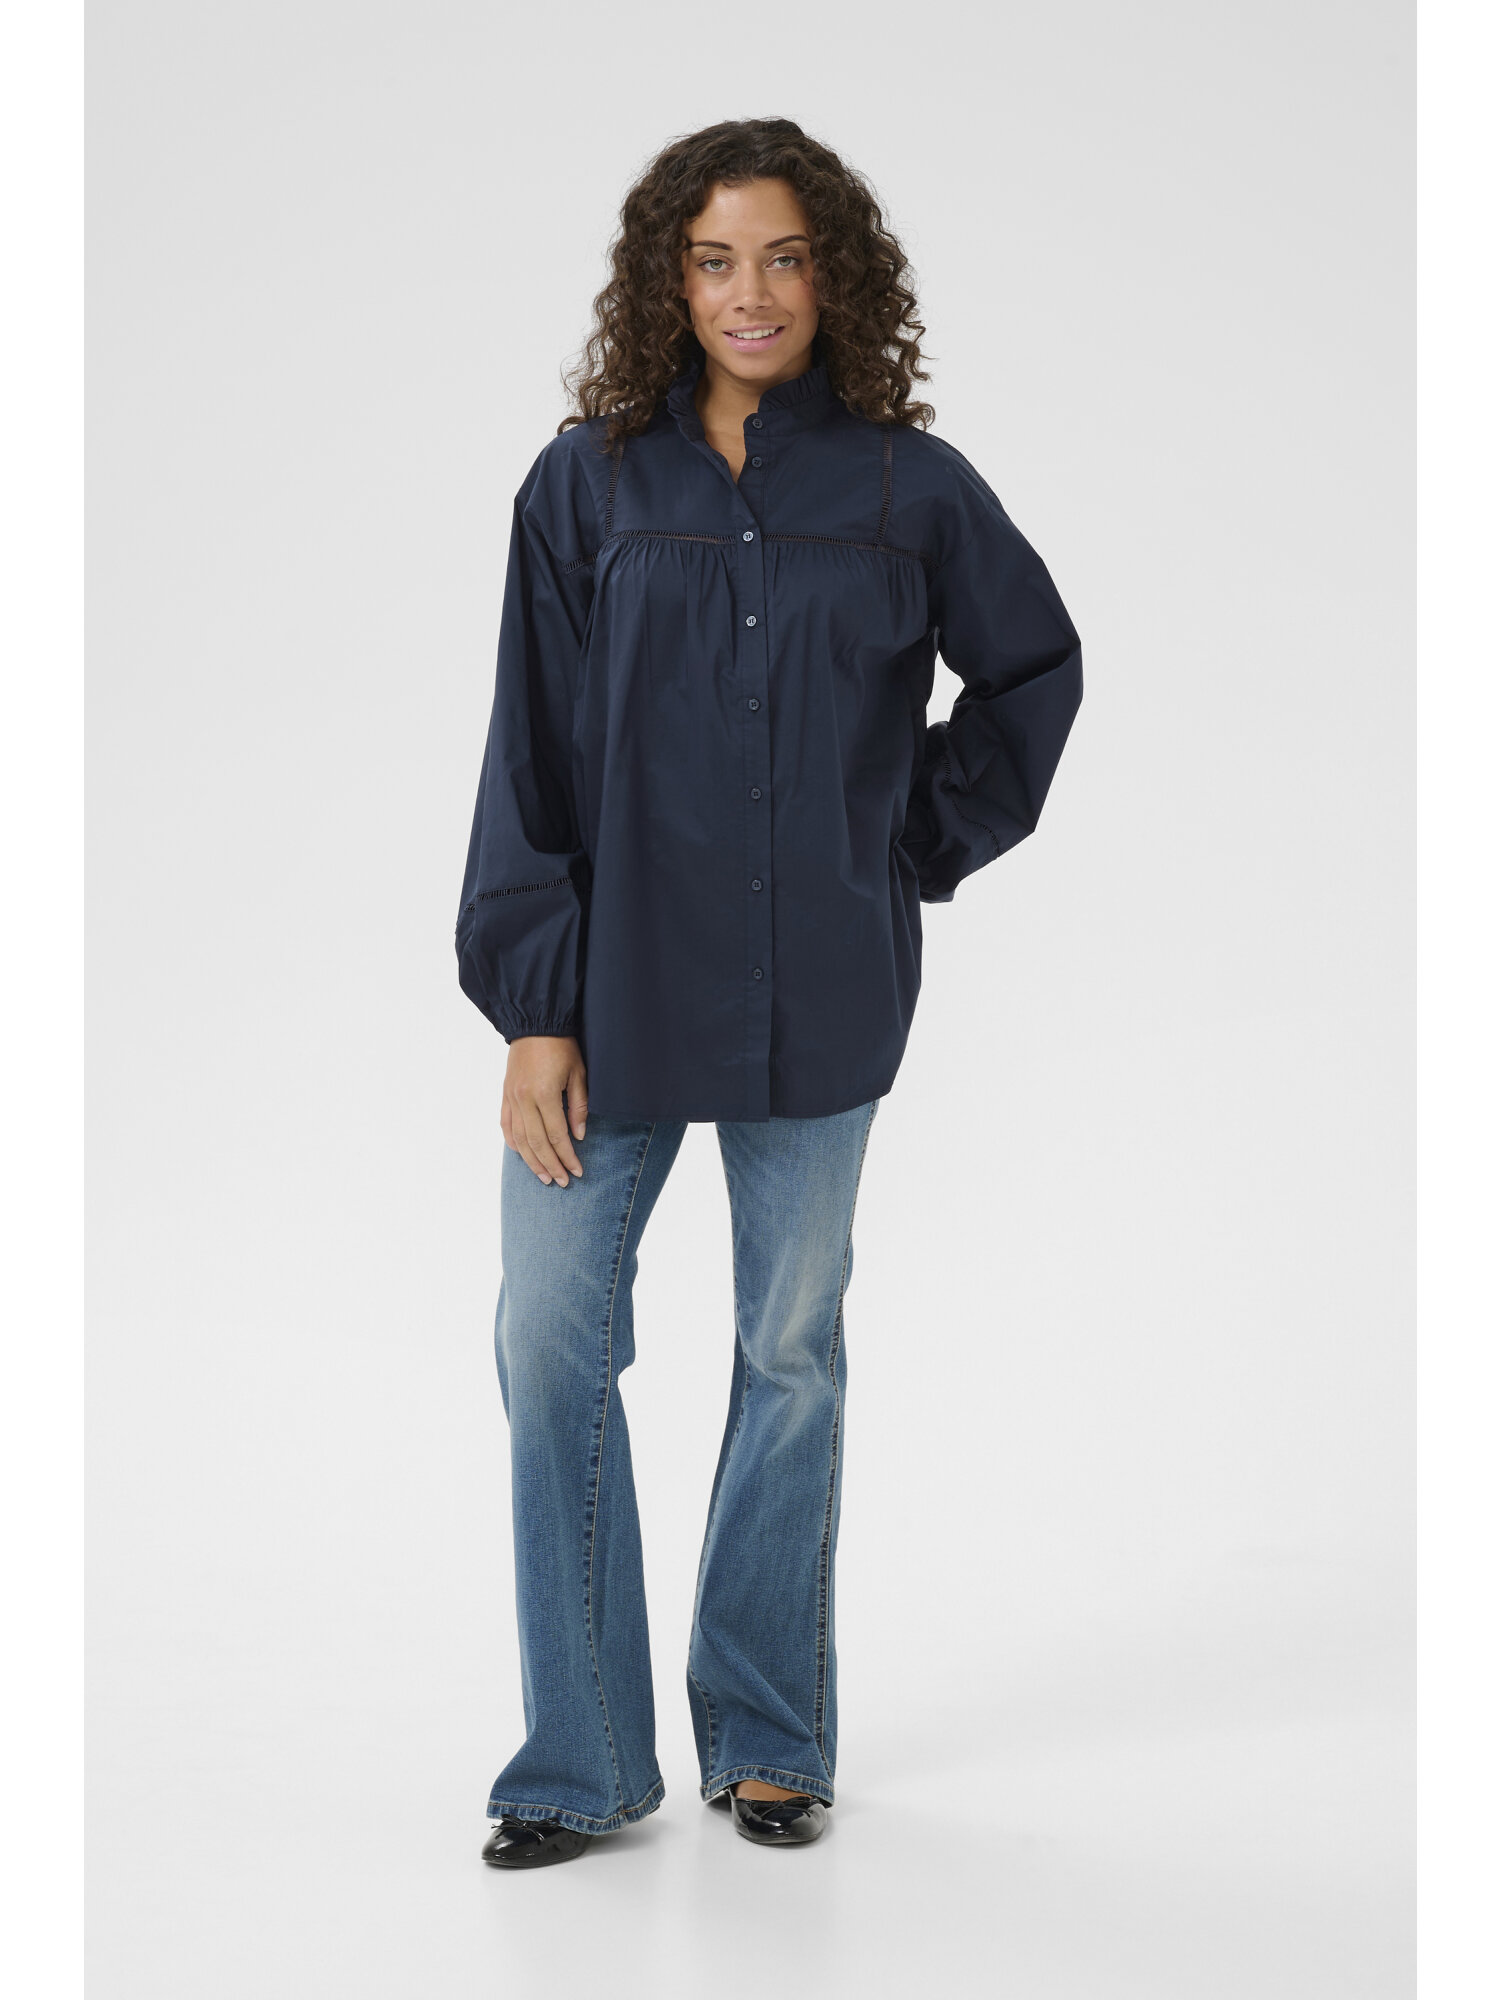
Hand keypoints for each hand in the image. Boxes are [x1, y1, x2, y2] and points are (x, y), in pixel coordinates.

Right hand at [502, 1036, 587, 1186]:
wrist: (534, 1023)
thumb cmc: (561, 1046)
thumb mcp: (578, 1073)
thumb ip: (579, 1106)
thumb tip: (578, 1136)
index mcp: (544, 1094)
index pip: (557, 1136)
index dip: (567, 1156)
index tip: (577, 1171)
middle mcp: (523, 1099)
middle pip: (537, 1143)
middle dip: (551, 1165)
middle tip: (563, 1181)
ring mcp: (511, 1098)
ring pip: (520, 1138)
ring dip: (532, 1161)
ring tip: (545, 1177)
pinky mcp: (505, 1094)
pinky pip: (506, 1124)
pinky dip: (513, 1142)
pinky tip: (522, 1155)